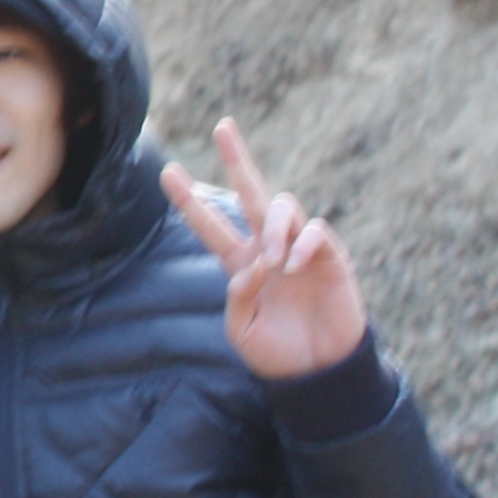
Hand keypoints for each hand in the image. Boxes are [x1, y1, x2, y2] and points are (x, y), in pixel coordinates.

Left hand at [162, 118, 368, 382]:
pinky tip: (294, 267)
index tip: (167, 172)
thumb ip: (237, 300)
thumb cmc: (277, 354)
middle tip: (223, 127)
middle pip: (250, 193)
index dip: (190, 201)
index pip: (210, 225)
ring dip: (275, 228)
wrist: (318, 371)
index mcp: (240, 264)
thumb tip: (250, 266)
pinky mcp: (330, 256)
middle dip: (237, 159)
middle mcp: (268, 248)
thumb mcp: (243, 333)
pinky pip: (315, 231)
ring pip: (283, 206)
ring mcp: (300, 249)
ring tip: (275, 263)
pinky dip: (302, 244)